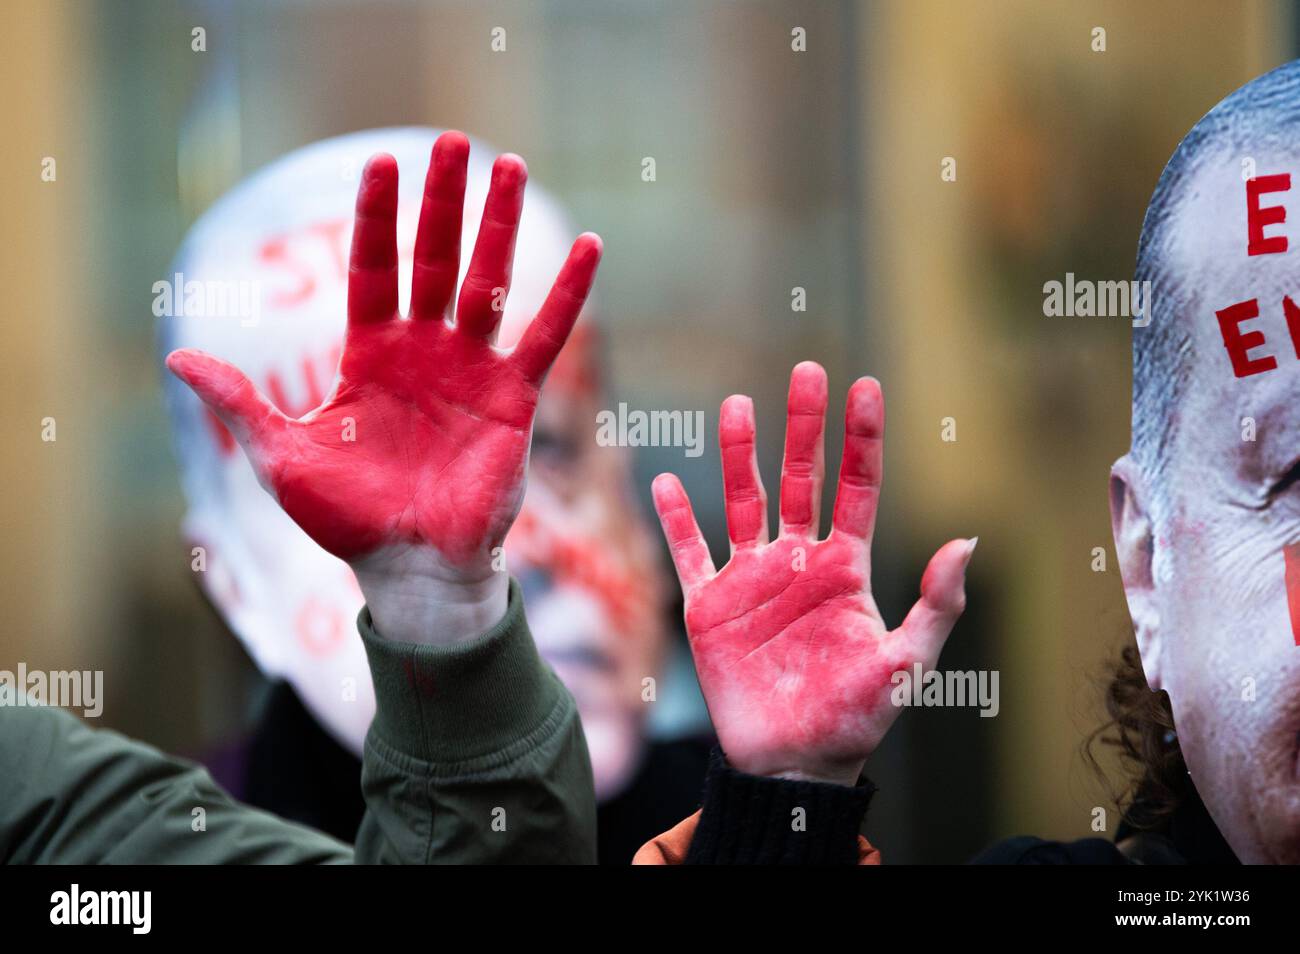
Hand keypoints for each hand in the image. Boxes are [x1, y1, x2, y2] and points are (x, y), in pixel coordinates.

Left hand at [167, 132, 601, 643]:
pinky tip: (591, 248)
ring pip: (489, 283)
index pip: (374, 268)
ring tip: (515, 168)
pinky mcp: (512, 399)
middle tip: (455, 142)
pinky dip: (566, 296)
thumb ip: (240, 402)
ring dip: (502, 226)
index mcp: (370, 356)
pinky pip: (543, 338)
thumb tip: (175, 358)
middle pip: (434, 258)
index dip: (377, 217)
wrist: (408, 569)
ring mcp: (471, 371)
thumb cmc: (346, 520)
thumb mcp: (280, 457)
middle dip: (444, 201)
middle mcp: (423, 352)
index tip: (381, 163)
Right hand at [652, 362, 975, 785]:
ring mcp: (751, 579)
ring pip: (744, 501)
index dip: (861, 439)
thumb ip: (936, 605)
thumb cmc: (856, 718)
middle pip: (801, 478)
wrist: (793, 766)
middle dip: (804, 426)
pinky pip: (690, 553)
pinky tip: (666, 482)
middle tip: (808, 371)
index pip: (857, 488)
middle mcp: (798, 561)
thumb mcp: (908, 665)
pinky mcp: (709, 607)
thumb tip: (968, 542)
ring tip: (736, 405)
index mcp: (846, 569)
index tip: (864, 386)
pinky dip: (677, 519)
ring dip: (739, 455)